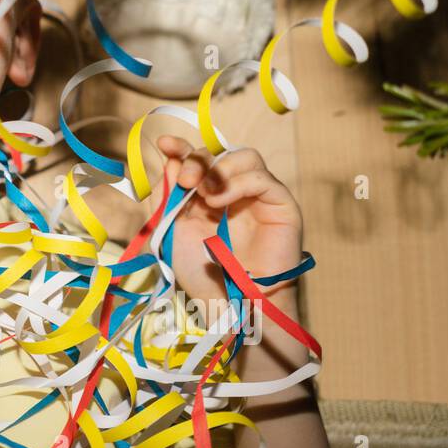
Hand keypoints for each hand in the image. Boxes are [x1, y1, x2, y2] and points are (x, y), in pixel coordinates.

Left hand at [152, 136, 304, 323]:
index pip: (197, 159)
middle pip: (219, 153)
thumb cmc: (201, 273)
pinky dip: (238, 183)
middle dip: (197, 160)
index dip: (182, 148)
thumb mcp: (170, 230)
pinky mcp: (282, 205)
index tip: (165, 144)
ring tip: (203, 195)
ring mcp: (259, 197)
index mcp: (206, 195)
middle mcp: (233, 192)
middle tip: (185, 180)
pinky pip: (263, 179)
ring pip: (245, 157)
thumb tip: (167, 159)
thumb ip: (167, 195)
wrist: (230, 304)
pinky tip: (219, 203)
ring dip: (218, 169)